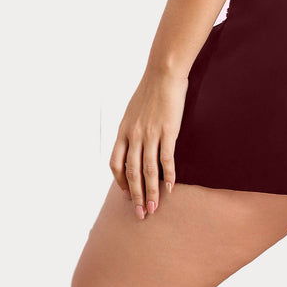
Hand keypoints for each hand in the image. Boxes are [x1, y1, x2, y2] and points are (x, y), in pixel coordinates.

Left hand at [109, 69, 188, 219]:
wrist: (164, 72)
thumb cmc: (151, 88)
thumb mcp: (133, 109)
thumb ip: (131, 126)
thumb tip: (133, 138)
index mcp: (123, 131)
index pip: (116, 164)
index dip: (120, 182)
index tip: (126, 194)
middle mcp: (133, 135)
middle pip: (132, 173)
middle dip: (135, 196)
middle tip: (139, 214)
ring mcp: (150, 134)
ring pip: (148, 170)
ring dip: (150, 192)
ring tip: (153, 208)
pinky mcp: (167, 131)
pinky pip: (166, 159)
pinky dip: (168, 175)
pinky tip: (170, 187)